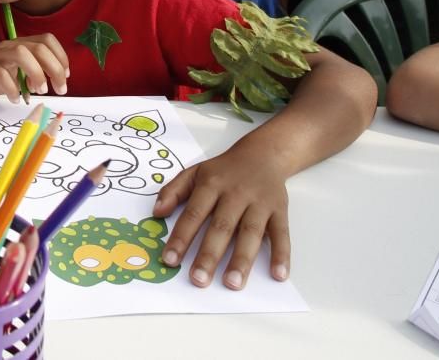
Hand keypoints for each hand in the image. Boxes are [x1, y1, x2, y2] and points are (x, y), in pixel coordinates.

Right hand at [0, 34, 69, 102]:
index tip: (66, 77)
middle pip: (38, 47)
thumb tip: (53, 84)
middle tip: (59, 89)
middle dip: (54, 68)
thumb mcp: (18, 76)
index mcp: (20, 45)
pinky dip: (12, 88)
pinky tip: (15, 99)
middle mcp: (9, 45)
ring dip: (36, 73)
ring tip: (39, 91)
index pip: (47, 40)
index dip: (61, 56)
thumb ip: (34, 76)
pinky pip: (0, 73)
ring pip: (21, 53)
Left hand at [153, 149, 290, 289]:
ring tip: (232, 283)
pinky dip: (282, 254)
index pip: (193, 213)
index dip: (181, 237)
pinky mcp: (280, 211)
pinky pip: (282, 234)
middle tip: (198, 280)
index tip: (170, 260)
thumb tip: (156, 212)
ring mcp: (259, 203)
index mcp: (211, 185)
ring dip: (242, 259)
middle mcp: (235, 194)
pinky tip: (279, 274)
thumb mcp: (194, 172)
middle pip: (221, 227)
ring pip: (250, 233)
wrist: (263, 154)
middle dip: (209, 255)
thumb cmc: (223, 170)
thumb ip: (173, 191)